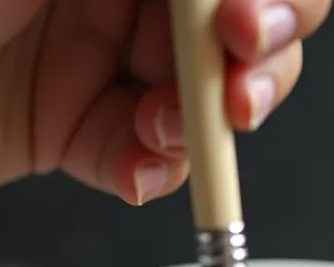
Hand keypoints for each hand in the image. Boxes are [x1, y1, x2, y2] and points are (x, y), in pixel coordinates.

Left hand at [0, 0, 329, 203]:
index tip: (246, 27)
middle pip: (241, 30)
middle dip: (258, 64)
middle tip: (237, 95)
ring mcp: (100, 61)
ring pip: (201, 102)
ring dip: (201, 127)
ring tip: (162, 133)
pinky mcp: (75, 131)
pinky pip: (142, 159)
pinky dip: (150, 172)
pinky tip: (134, 171)